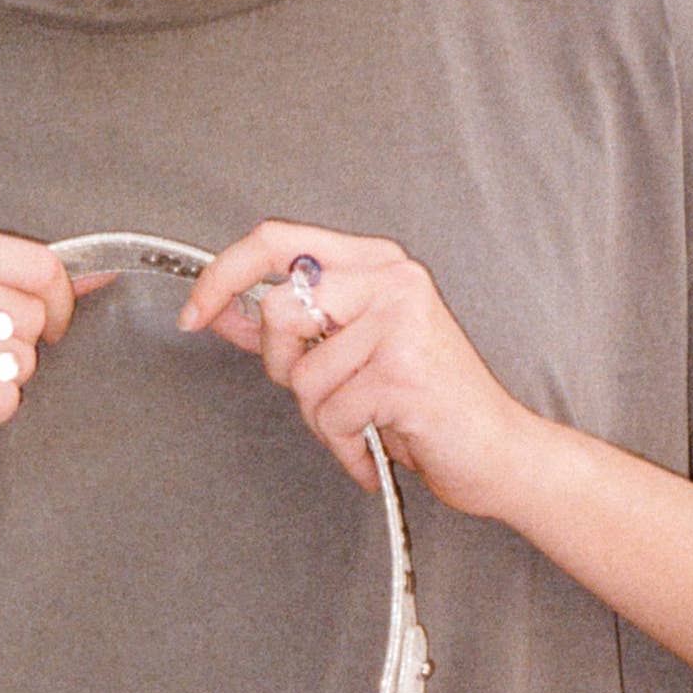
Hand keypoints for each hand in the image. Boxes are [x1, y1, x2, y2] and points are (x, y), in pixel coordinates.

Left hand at [176, 219, 532, 513]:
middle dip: (285, 369)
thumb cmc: (425, 404)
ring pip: (302, 376)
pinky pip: (331, 415)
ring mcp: (401, 321)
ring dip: (322, 418)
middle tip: (328, 393)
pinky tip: (377, 446)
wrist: (496, 452)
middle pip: (279, 311)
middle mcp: (392, 278)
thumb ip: (290, 327)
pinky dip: (344, 445)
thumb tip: (219, 308)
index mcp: (376, 262)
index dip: (223, 275)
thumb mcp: (350, 351)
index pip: (276, 239)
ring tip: (365, 422)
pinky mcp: (403, 372)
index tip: (196, 313)